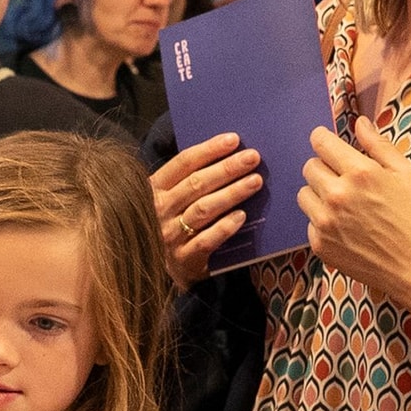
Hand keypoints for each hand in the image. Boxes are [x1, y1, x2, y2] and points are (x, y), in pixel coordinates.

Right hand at [151, 132, 263, 282]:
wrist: (156, 270)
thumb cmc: (171, 224)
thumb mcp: (169, 198)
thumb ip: (189, 180)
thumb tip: (229, 154)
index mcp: (154, 189)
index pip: (183, 163)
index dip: (209, 150)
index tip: (234, 139)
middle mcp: (159, 210)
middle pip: (196, 184)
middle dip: (227, 168)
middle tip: (253, 158)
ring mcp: (169, 235)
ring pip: (203, 209)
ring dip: (231, 193)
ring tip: (256, 181)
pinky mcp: (182, 259)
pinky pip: (206, 241)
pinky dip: (224, 227)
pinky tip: (242, 216)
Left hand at [302, 119, 410, 305]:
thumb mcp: (406, 173)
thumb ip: (379, 145)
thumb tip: (359, 122)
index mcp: (359, 173)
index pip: (320, 142)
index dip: (323, 140)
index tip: (328, 144)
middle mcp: (336, 195)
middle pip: (309, 167)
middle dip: (325, 167)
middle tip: (344, 179)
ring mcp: (325, 221)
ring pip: (304, 194)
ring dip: (319, 194)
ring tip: (344, 204)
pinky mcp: (320, 244)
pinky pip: (309, 222)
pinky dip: (322, 221)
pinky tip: (346, 227)